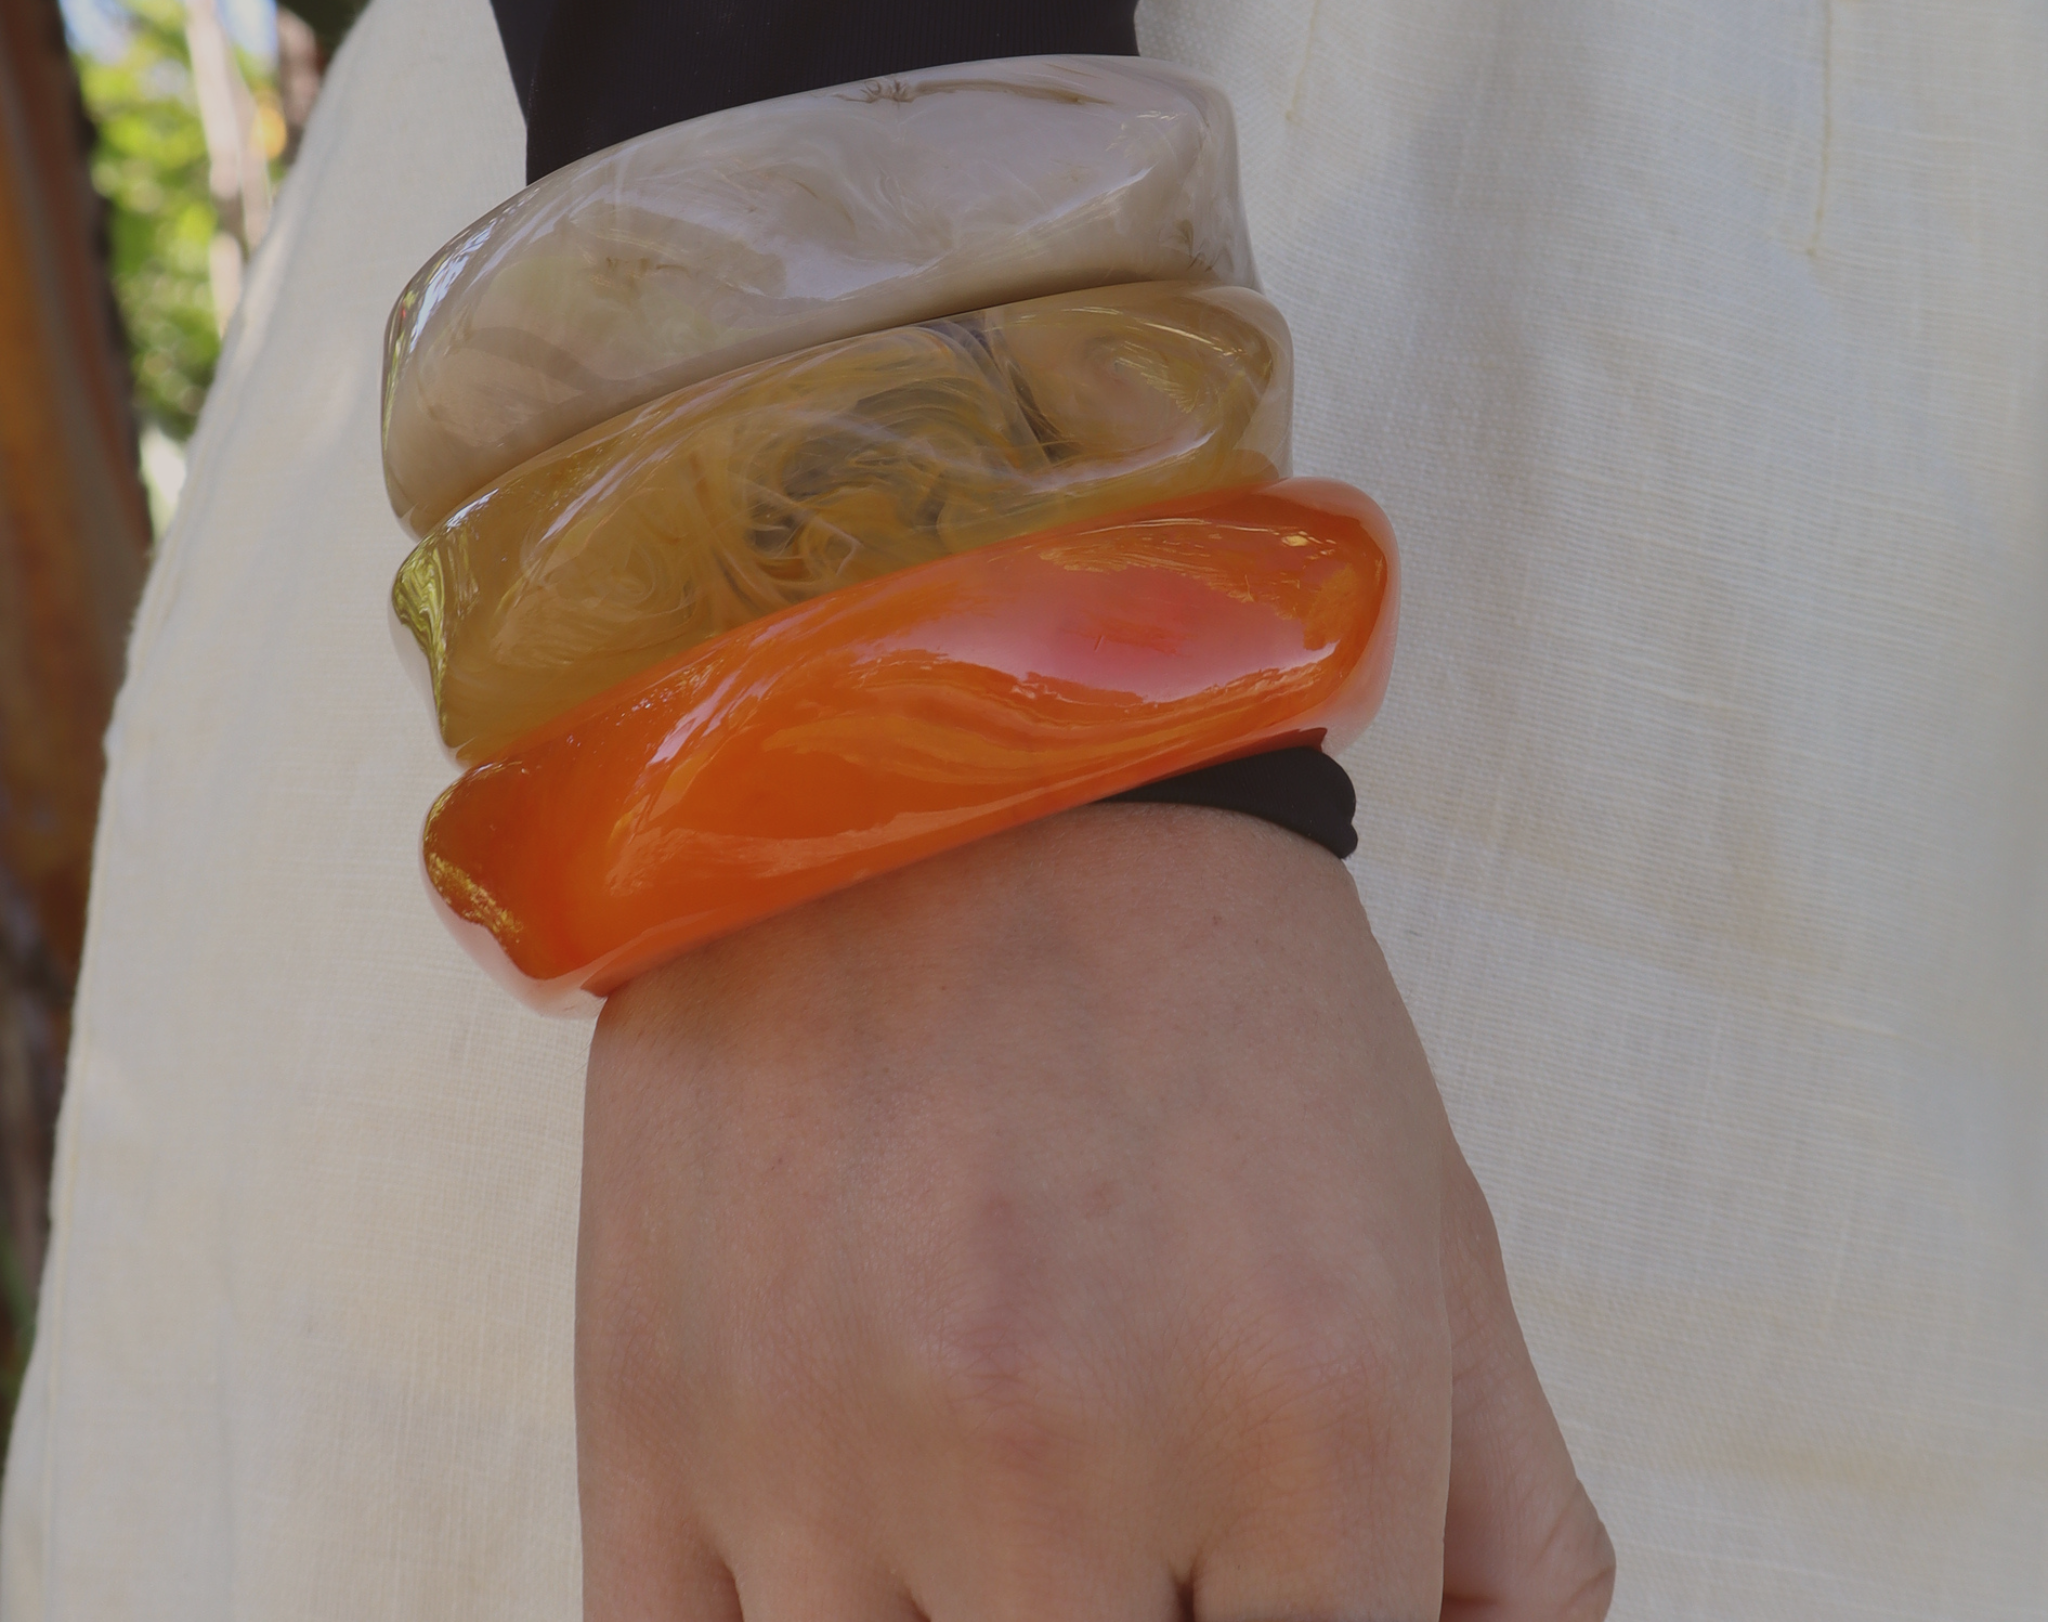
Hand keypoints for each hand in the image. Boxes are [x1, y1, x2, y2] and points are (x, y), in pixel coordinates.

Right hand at [577, 804, 1613, 1618]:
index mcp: (1309, 1412)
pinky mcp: (648, 1411)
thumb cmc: (1216, 994)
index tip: (1247, 1581)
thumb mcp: (1431, 1234)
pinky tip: (857, 1542)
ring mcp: (825, 1446)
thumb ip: (1507, 1540)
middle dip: (1135, 1620)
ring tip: (997, 1500)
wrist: (938, 743)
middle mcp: (1059, 1454)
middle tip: (1124, 1524)